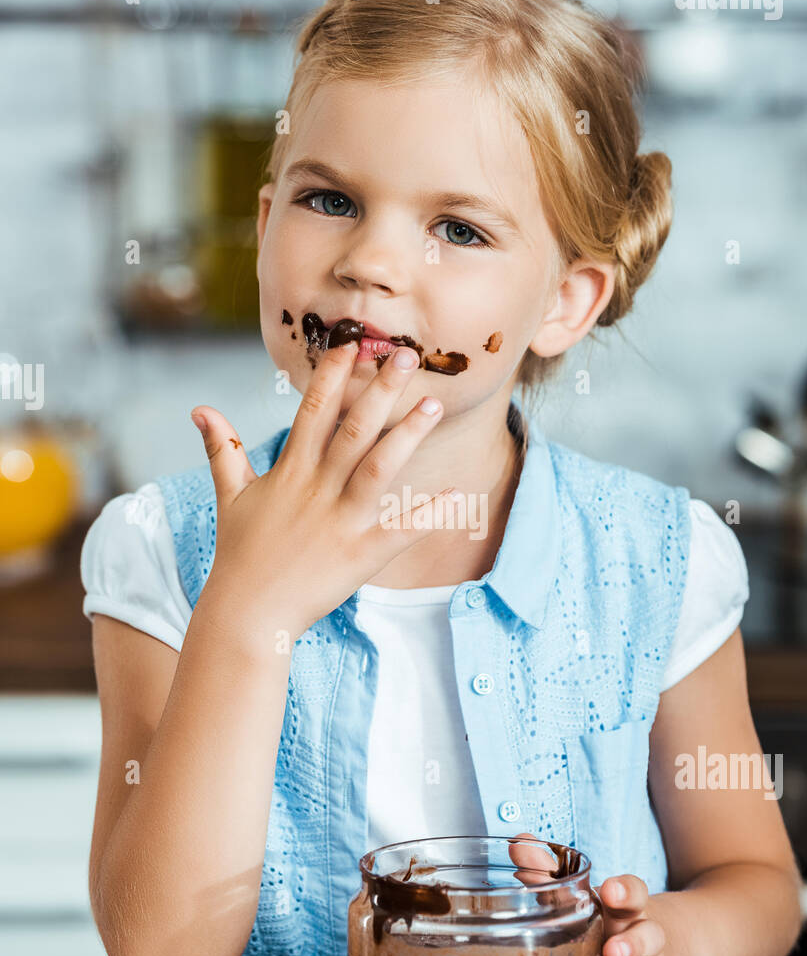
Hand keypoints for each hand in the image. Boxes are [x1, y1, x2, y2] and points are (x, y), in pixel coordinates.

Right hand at [190, 341, 461, 646]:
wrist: (247, 613)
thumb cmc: (239, 554)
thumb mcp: (230, 496)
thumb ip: (222, 448)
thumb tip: (200, 408)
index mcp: (290, 472)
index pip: (313, 411)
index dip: (331, 374)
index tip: (351, 343)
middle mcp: (317, 490)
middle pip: (352, 430)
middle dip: (380, 391)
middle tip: (407, 356)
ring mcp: (340, 521)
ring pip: (378, 470)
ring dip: (407, 437)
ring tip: (434, 407)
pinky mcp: (360, 555)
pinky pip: (401, 530)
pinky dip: (430, 513)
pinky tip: (458, 494)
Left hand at [507, 838, 676, 955]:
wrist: (679, 942)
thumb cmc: (616, 919)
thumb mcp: (590, 895)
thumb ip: (550, 871)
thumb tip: (517, 841)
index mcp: (627, 909)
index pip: (635, 893)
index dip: (626, 890)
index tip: (610, 889)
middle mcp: (647, 938)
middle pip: (649, 936)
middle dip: (632, 944)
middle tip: (611, 951)